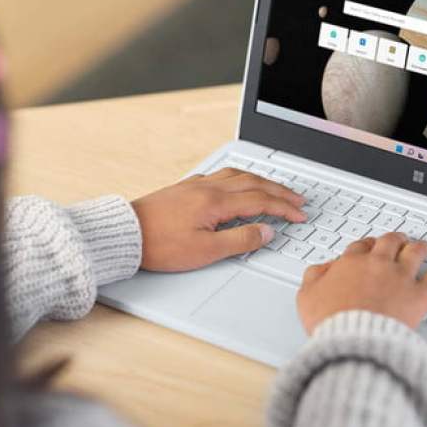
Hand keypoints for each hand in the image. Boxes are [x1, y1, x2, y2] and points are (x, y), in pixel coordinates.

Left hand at [131, 168, 306, 271]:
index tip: (299, 214)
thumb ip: (240, 240)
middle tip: (298, 199)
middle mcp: (209, 187)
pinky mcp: (186, 187)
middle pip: (254, 183)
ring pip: (238, 175)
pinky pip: (222, 175)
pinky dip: (240, 177)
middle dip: (280, 191)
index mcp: (217, 202)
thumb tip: (266, 232)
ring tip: (275, 188)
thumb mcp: (205, 251)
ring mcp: (196, 184)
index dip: (284, 208)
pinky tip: (238, 183)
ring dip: (262, 181)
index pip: (261, 201)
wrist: (126, 233)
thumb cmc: (160, 245)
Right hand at [296, 232, 426, 332]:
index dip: (366, 246)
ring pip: (414, 252)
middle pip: (389, 242)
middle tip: (398, 240)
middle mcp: (378, 265)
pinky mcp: (418, 295)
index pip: (361, 246)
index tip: (369, 248)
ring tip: (423, 247)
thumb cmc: (331, 321)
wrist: (354, 339)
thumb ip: (314, 277)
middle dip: (395, 239)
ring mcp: (400, 278)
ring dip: (419, 247)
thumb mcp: (307, 296)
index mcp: (351, 263)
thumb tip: (321, 269)